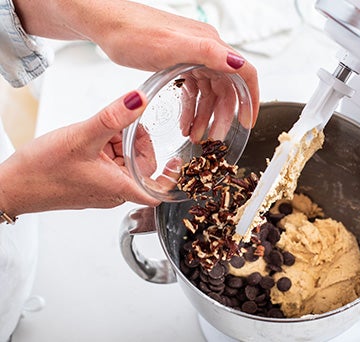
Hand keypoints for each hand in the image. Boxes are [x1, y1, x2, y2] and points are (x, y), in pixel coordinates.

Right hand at [0, 91, 160, 216]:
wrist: (11, 186)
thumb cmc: (43, 170)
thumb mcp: (83, 137)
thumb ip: (114, 118)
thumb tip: (139, 100)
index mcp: (120, 187)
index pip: (158, 189)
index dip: (172, 177)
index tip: (179, 161)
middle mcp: (113, 192)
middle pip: (141, 166)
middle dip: (134, 143)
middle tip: (120, 128)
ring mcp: (100, 188)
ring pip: (123, 162)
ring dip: (117, 143)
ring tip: (98, 133)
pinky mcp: (88, 182)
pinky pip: (107, 163)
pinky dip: (105, 148)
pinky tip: (90, 139)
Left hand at [13, 0, 258, 122]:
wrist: (107, 25)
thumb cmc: (133, 33)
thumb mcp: (170, 47)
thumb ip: (207, 53)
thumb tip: (238, 64)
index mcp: (210, 45)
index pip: (244, 73)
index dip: (251, 99)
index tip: (248, 121)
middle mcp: (206, 50)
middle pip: (226, 88)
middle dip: (222, 115)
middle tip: (214, 138)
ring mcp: (193, 57)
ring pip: (208, 92)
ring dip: (205, 115)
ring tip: (196, 136)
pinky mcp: (179, 63)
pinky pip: (193, 90)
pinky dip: (191, 107)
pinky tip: (185, 122)